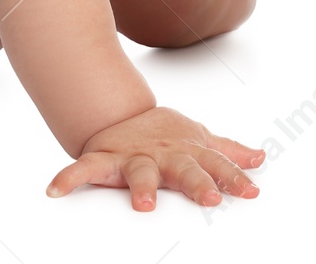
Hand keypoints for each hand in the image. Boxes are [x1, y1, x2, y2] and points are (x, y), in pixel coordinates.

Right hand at [46, 106, 264, 210]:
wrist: (117, 111)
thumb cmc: (162, 134)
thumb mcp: (198, 138)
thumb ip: (227, 151)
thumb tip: (260, 158)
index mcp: (187, 151)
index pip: (215, 164)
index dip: (232, 177)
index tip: (251, 191)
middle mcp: (163, 155)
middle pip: (183, 168)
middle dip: (196, 182)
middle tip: (210, 197)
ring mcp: (133, 157)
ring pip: (138, 172)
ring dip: (142, 187)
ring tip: (145, 205)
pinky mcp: (104, 160)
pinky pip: (84, 169)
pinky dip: (68, 178)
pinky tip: (56, 190)